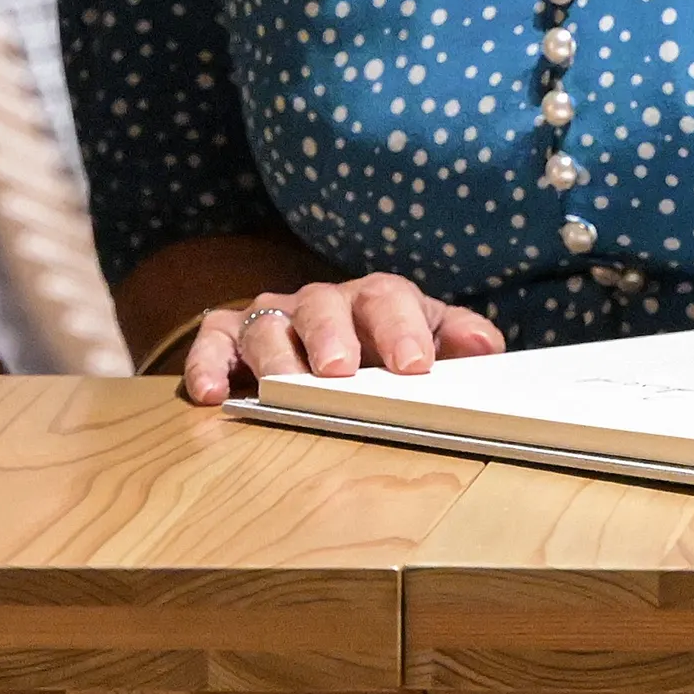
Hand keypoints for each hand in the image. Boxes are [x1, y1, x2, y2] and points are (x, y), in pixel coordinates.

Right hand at [174, 271, 504, 407]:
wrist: (320, 348)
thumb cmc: (379, 352)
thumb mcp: (424, 342)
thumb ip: (456, 340)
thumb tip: (486, 348)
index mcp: (374, 301)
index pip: (389, 298)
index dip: (402, 329)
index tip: (415, 367)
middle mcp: (321, 304)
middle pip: (323, 305)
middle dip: (331, 336)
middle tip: (340, 371)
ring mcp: (273, 318)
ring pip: (267, 323)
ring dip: (275, 357)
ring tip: (282, 389)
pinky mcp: (228, 338)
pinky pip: (213, 341)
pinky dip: (208, 364)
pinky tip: (213, 395)